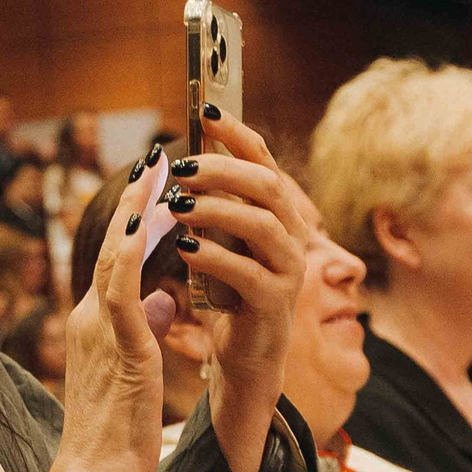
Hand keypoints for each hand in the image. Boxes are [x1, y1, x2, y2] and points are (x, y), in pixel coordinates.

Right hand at [21, 157, 175, 471]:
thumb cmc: (117, 436)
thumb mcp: (136, 371)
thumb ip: (146, 329)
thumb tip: (166, 298)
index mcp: (95, 326)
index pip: (116, 261)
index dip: (133, 221)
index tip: (153, 186)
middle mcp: (91, 318)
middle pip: (112, 246)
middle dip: (135, 202)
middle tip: (156, 159)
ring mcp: (100, 328)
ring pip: (117, 254)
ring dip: (138, 210)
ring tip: (158, 171)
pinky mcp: (119, 343)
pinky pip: (126, 283)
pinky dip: (138, 247)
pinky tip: (156, 219)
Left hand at [170, 109, 310, 471]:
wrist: (243, 362)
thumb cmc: (228, 300)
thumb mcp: (220, 246)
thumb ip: (212, 209)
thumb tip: (185, 162)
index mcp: (278, 219)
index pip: (264, 164)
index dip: (239, 135)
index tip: (208, 109)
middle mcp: (293, 239)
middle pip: (269, 186)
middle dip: (226, 169)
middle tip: (185, 166)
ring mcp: (289, 272)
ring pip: (262, 225)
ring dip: (218, 209)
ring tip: (179, 205)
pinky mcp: (275, 305)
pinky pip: (247, 273)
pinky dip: (215, 256)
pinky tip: (186, 247)